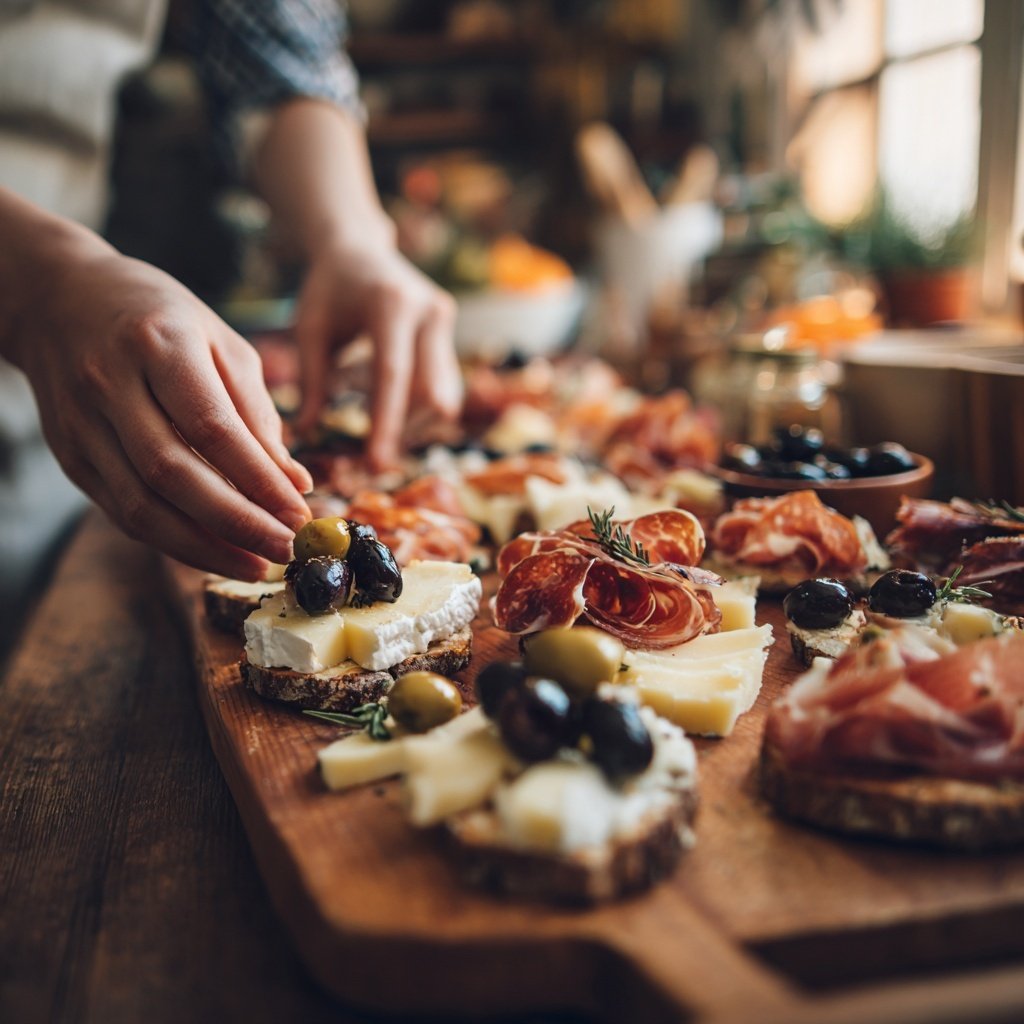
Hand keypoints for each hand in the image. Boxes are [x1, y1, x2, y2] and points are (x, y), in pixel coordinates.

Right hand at [13, 242, 311, 580]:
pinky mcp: (70, 455)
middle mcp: (110, 384)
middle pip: (172, 473)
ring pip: (141, 505)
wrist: (61, 299)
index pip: (212, 427)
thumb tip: (297, 483)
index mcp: (158, 343)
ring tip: (257, 565)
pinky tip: (214, 553)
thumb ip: (257, 412)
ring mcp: (81, 423)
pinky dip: (172, 540)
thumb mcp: (220, 342)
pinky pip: (122, 513)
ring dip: (203, 548)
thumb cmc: (161, 318)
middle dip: (237, 523)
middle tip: (286, 550)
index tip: (300, 514)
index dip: (259, 479)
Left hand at [293, 242, 461, 467]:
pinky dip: (412, 406)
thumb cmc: (328, 289)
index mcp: (391, 304)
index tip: (375, 465)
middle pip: (429, 392)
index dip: (386, 424)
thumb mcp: (310, 331)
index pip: (393, 375)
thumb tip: (305, 435)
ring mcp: (445, 321)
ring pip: (440, 396)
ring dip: (406, 420)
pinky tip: (378, 395)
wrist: (359, 247)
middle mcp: (430, 311)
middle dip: (403, 431)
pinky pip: (440, 387)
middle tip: (371, 462)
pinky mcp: (448, 334)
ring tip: (363, 406)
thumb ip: (311, 382)